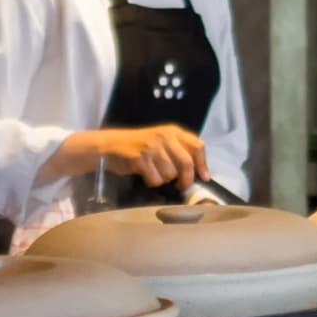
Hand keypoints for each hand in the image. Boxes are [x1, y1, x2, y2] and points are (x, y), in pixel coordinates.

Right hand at [90, 125, 209, 191]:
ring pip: (170, 174)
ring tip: (154, 172)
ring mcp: (152, 147)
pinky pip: (155, 179)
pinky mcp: (140, 158)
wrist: (111, 145)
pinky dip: (152, 182)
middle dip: (186, 179)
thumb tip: (200, 172)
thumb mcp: (162, 141)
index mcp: (173, 131)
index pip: (197, 146)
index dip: (203, 164)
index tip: (204, 178)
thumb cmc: (140, 145)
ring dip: (164, 179)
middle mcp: (165, 137)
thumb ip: (180, 150)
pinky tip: (144, 174)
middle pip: (186, 163)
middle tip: (181, 186)